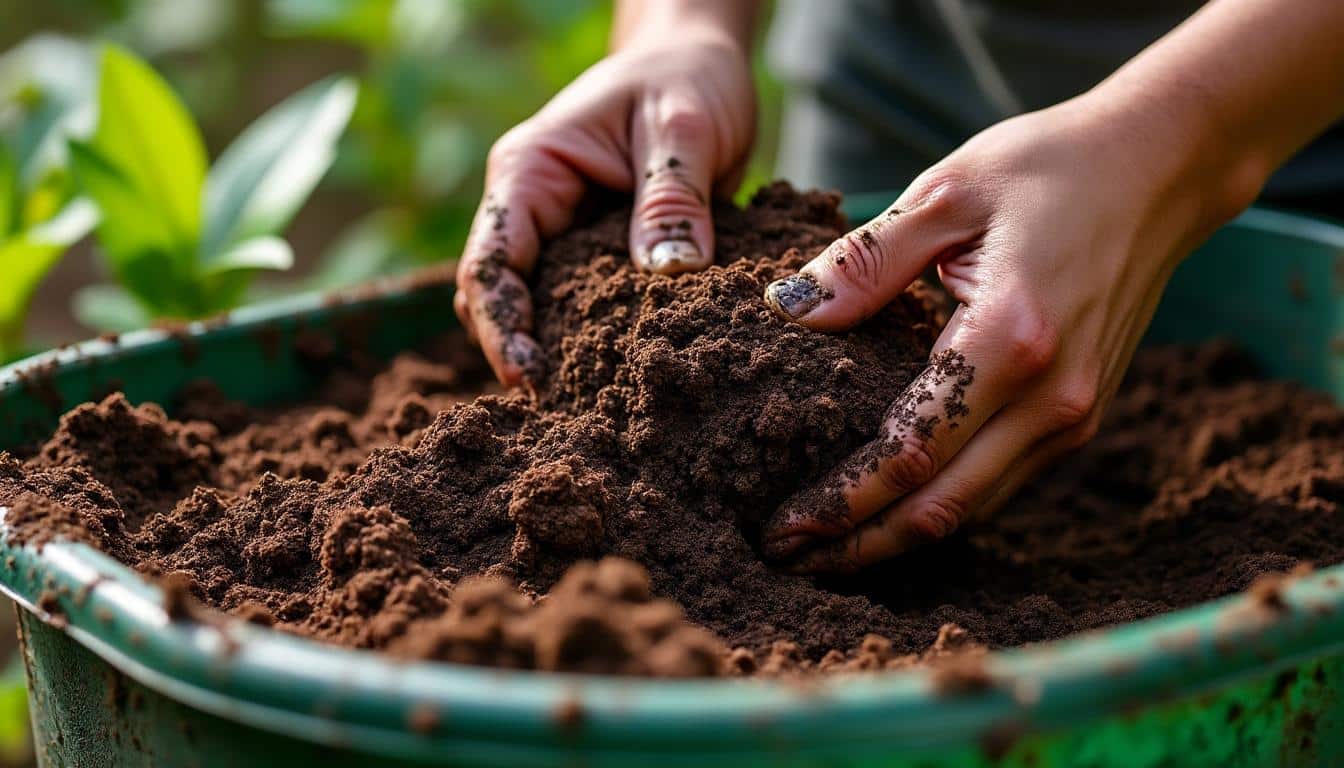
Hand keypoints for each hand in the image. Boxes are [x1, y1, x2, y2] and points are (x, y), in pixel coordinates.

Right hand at [454, 21, 754, 385]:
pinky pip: (582, 309)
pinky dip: (593, 344)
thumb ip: (672, 198)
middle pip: (500, 300)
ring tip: (591, 409)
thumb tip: (667, 275)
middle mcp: (532, 209)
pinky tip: (622, 380)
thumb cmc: (684, 78)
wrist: (699, 62)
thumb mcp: (684, 128)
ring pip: (536, 312)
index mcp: (529, 172)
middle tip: (566, 413)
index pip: (490, 261)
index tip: (532, 377)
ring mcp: (561, 237)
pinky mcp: (596, 258)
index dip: (503, 324)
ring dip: (556, 354)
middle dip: (522, 354)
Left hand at [760, 95, 1256, 572]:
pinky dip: (940, 509)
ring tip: (826, 549)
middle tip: (787, 558)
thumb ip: (866, 261)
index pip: (909, 451)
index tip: (780, 527)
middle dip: (858, 545)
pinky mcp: (1081, 416)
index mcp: (1010, 338)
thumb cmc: (1049, 168)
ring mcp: (1075, 414)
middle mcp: (1052, 396)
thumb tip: (786, 309)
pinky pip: (999, 485)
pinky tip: (890, 510)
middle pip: (940, 507)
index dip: (841, 502)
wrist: (1159, 169)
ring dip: (897, 539)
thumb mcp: (947, 192)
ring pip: (973, 511)